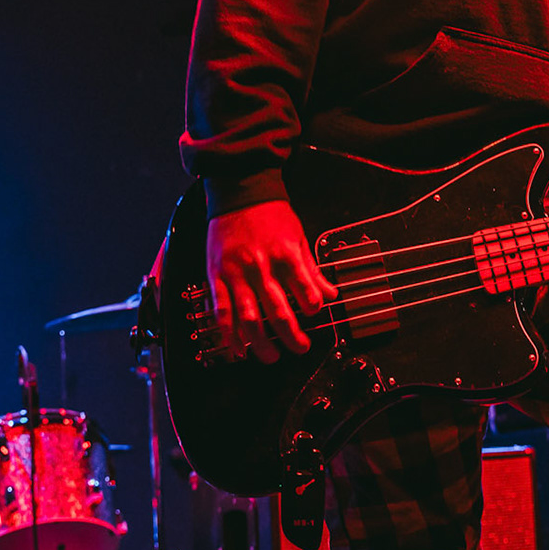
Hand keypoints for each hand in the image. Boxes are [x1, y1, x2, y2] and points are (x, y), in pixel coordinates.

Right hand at [206, 199, 338, 362]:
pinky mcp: (216, 276)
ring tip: (271, 356)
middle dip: (292, 337)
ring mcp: (236, 274)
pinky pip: (222, 312)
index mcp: (285, 256)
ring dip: (261, 343)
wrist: (239, 193)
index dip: (313, 308)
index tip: (314, 314)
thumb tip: (331, 294)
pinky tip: (239, 348)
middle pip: (279, 313)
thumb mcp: (298, 237)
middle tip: (300, 348)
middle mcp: (261, 267)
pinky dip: (230, 334)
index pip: (305, 292)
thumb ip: (312, 270)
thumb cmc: (271, 215)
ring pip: (249, 319)